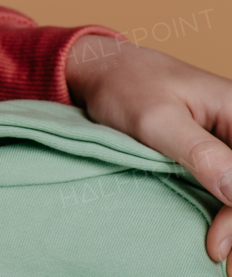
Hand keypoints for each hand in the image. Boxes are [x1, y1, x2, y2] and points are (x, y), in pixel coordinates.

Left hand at [66, 36, 231, 261]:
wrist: (101, 68)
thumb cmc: (125, 86)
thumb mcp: (156, 121)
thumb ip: (199, 153)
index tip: (218, 240)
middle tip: (218, 251)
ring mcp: (227, 135)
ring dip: (231, 216)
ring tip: (217, 247)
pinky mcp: (213, 145)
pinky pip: (227, 179)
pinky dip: (221, 204)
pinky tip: (213, 226)